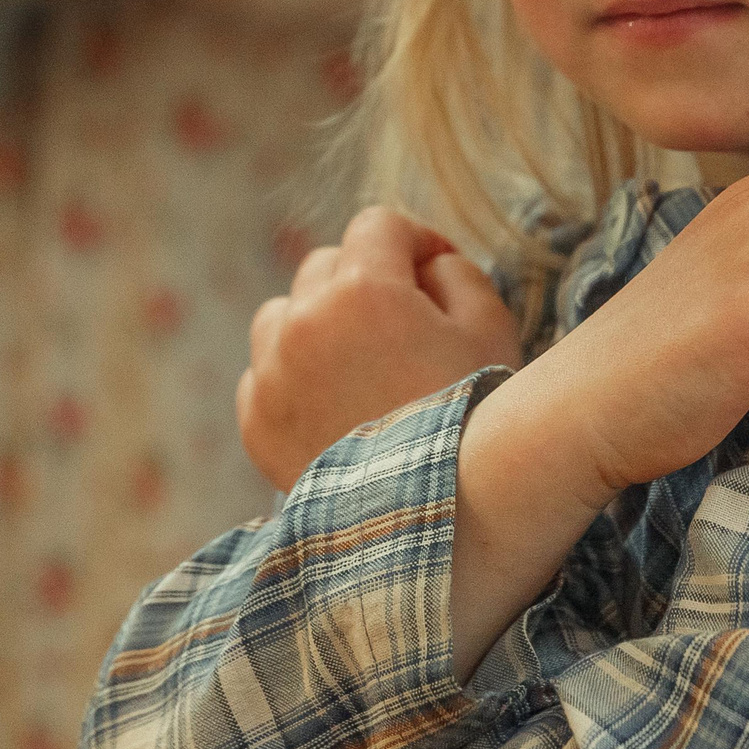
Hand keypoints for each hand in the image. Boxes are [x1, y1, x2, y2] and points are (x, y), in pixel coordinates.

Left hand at [237, 207, 522, 491]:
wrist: (437, 523)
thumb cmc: (474, 420)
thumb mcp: (492, 328)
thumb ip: (456, 272)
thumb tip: (425, 264)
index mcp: (363, 290)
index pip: (379, 225)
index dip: (416, 240)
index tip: (437, 270)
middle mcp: (303, 323)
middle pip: (327, 265)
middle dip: (367, 280)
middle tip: (408, 323)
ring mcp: (271, 376)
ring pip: (282, 313)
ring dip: (317, 322)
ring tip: (360, 361)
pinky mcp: (256, 425)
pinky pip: (262, 374)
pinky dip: (291, 377)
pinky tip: (334, 403)